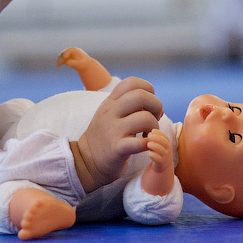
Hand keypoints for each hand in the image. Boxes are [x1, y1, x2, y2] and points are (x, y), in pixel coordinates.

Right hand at [71, 76, 162, 192]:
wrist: (86, 160)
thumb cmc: (104, 136)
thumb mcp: (109, 113)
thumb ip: (126, 103)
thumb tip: (152, 101)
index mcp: (110, 102)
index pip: (132, 82)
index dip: (148, 90)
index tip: (149, 105)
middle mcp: (110, 112)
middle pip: (141, 95)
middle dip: (156, 106)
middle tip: (155, 118)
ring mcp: (113, 130)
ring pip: (145, 118)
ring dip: (154, 127)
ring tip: (149, 134)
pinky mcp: (117, 148)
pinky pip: (140, 142)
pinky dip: (149, 143)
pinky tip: (146, 146)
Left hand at [146, 129, 172, 173]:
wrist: (161, 168)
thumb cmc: (157, 153)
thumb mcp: (157, 144)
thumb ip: (154, 138)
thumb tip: (146, 128)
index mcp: (166, 144)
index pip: (165, 137)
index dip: (159, 133)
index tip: (152, 130)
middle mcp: (167, 150)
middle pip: (165, 142)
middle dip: (157, 138)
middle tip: (149, 135)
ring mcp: (165, 157)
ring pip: (162, 151)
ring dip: (156, 146)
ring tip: (148, 144)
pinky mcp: (161, 164)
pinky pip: (159, 160)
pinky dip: (154, 156)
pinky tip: (149, 154)